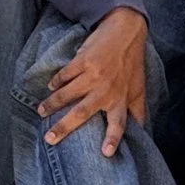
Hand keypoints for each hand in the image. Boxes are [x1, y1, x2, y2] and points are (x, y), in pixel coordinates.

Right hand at [40, 7, 148, 153]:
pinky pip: (65, 75)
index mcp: (121, 98)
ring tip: (41, 112)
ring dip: (52, 104)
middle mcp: (106, 89)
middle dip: (64, 127)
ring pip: (67, 94)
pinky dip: (56, 81)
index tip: (106, 154)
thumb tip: (143, 133)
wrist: (126, 31)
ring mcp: (94, 75)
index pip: (119, 123)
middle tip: (49, 138)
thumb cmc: (132, 64)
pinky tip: (51, 87)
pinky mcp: (83, 60)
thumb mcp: (138, 88)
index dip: (113, 138)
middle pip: (82, 112)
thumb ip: (138, 111)